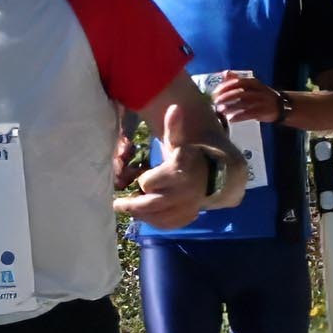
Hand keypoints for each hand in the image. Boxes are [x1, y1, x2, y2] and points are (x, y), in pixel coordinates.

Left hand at [116, 99, 217, 229]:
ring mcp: (186, 207)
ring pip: (156, 216)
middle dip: (131, 205)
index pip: (148, 182)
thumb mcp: (180, 143)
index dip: (144, 181)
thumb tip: (174, 107)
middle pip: (150, 204)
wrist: (214, 178)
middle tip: (118, 204)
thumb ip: (174, 127)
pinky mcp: (187, 218)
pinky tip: (146, 216)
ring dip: (140, 214)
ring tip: (130, 209)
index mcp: (178, 171)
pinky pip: (166, 225)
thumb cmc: (189, 158)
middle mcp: (184, 191)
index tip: (142, 180)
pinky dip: (153, 221)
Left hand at [206, 69, 272, 124]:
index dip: (225, 87)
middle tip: (215, 102)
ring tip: (220, 111)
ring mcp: (261, 101)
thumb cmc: (262, 96)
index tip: (215, 92)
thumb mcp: (252, 85)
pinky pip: (248, 114)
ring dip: (230, 107)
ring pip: (243, 103)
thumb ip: (238, 79)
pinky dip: (238, 117)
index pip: (237, 82)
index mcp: (253, 82)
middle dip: (225, 97)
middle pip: (239, 92)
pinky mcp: (263, 111)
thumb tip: (225, 73)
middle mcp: (257, 90)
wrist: (281, 106)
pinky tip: (231, 119)